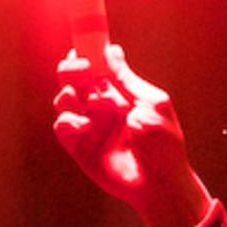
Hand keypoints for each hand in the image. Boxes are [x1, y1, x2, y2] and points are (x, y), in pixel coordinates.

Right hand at [53, 45, 211, 226]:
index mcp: (120, 93)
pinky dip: (67, 121)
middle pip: (75, 80)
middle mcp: (101, 107)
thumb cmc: (164, 143)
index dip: (86, 53)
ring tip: (80, 99)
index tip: (82, 44)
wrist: (160, 182)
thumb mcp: (150, 103)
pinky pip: (62, 127)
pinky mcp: (80, 147)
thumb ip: (126, 79)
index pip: (97, 67)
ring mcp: (90, 126)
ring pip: (64, 100)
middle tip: (79, 68)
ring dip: (66, 93)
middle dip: (71, 69)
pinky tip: (82, 125)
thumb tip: (112, 50)